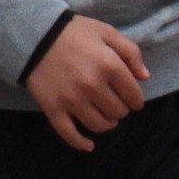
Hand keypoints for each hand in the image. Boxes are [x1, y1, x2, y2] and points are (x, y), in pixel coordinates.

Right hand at [26, 14, 147, 150]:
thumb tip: (145, 78)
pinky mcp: (53, 108)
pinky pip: (69, 134)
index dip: (136, 99)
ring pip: (99, 125)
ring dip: (106, 123)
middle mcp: (92, 86)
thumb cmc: (73, 32)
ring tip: (104, 116)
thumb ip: (131, 52)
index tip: (131, 98)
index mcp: (109, 65)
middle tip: (114, 102)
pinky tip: (89, 145)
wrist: (34, 35)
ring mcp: (72, 100)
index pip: (134, 96)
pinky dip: (81, 143)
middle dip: (120, 109)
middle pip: (118, 112)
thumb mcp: (106, 32)